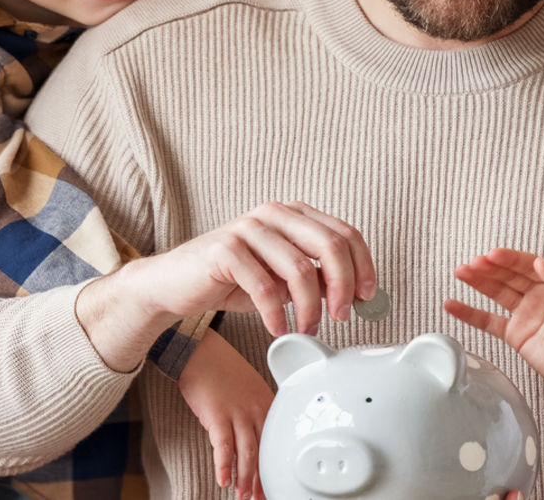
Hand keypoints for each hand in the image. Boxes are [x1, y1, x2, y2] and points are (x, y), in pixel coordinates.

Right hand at [77, 201, 375, 370]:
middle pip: (330, 245)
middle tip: (342, 316)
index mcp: (294, 215)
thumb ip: (317, 280)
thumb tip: (356, 295)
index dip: (364, 266)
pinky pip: (264, 286)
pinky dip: (277, 314)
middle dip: (344, 286)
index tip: (368, 298)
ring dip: (311, 307)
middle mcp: (274, 214)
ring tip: (309, 329)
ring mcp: (248, 228)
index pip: (345, 233)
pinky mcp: (224, 249)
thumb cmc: (233, 281)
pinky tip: (279, 329)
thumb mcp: (283, 280)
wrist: (175, 284)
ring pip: (300, 268)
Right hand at [178, 329, 273, 499]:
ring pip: (247, 453)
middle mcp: (257, 409)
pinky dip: (224, 466)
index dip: (271, 467)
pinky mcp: (217, 415)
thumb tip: (248, 437)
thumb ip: (253, 411)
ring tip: (242, 496)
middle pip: (263, 452)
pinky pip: (224, 446)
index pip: (273, 442)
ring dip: (245, 478)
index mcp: (267, 402)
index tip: (270, 484)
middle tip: (259, 498)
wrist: (199, 350)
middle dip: (261, 480)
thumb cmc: (220, 368)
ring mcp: (238, 412)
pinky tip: (223, 480)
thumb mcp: (248, 387)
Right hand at [445, 248, 543, 400]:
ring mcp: (526, 315)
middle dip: (489, 267)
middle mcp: (539, 295)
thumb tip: (541, 262)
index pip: (528, 264)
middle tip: (473, 263)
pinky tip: (453, 304)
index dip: (510, 259)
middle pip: (508, 275)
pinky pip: (488, 322)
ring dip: (478, 281)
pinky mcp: (517, 336)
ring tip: (461, 272)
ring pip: (496, 292)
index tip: (494, 255)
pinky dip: (470, 314)